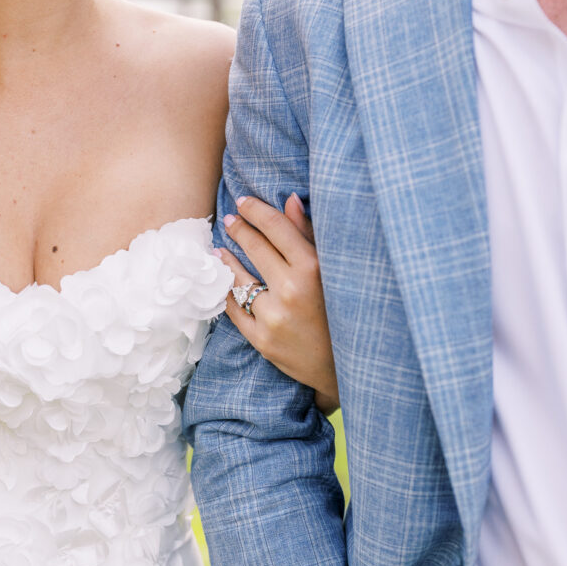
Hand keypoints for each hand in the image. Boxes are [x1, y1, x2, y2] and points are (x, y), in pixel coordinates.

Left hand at [215, 193, 339, 413]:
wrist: (345, 366)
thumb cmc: (344, 311)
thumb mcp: (333, 271)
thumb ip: (309, 235)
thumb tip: (289, 199)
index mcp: (314, 269)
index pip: (277, 227)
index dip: (256, 210)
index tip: (243, 202)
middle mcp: (292, 291)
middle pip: (255, 248)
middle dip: (239, 229)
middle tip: (230, 220)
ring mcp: (274, 317)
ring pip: (239, 279)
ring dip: (227, 260)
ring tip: (221, 249)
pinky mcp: (262, 340)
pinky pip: (234, 309)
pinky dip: (227, 291)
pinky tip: (224, 280)